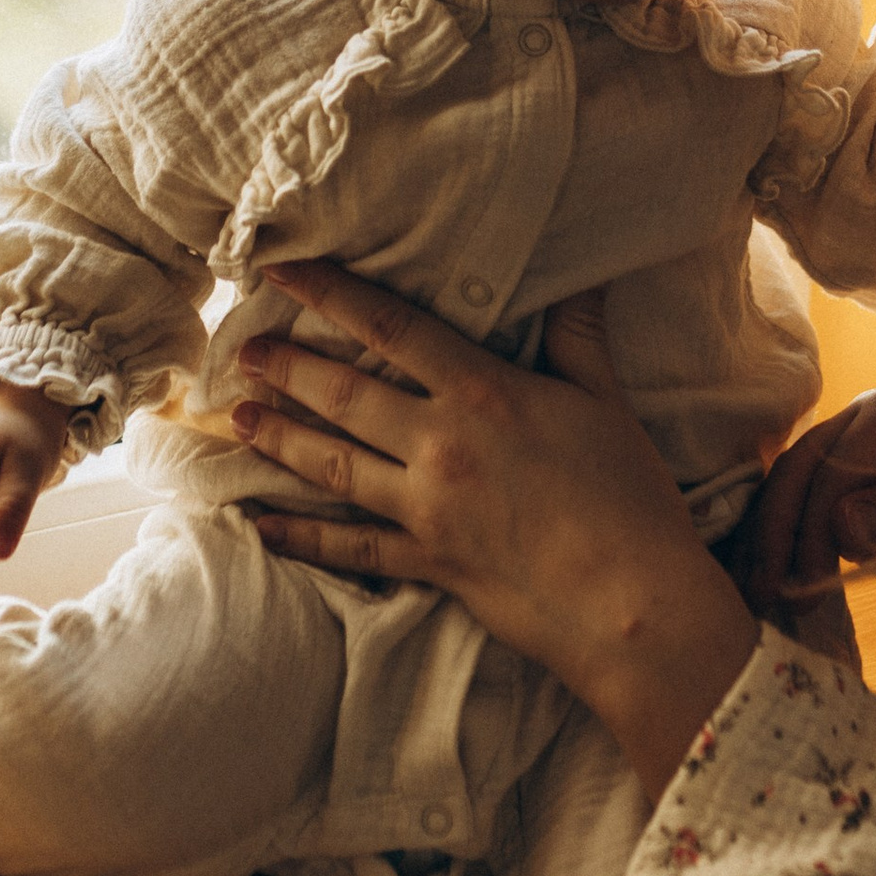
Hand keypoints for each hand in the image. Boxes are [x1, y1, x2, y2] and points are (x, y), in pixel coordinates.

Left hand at [230, 264, 760, 801]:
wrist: (634, 605)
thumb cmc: (631, 499)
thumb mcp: (606, 403)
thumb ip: (578, 336)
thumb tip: (580, 277)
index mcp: (483, 393)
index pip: (390, 326)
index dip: (330, 292)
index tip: (282, 271)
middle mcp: (441, 444)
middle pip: (345, 393)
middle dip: (289, 367)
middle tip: (244, 349)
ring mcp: (427, 508)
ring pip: (333, 464)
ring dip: (280, 440)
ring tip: (240, 417)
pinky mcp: (427, 563)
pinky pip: (349, 547)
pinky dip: (301, 536)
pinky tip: (262, 524)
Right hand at [750, 379, 875, 677]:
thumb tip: (840, 519)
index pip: (839, 462)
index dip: (815, 522)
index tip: (805, 580)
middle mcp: (870, 416)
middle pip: (803, 468)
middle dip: (780, 531)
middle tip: (764, 593)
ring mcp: (855, 452)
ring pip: (790, 488)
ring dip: (769, 541)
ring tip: (756, 595)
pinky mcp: (850, 492)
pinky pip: (802, 513)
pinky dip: (783, 547)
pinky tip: (768, 586)